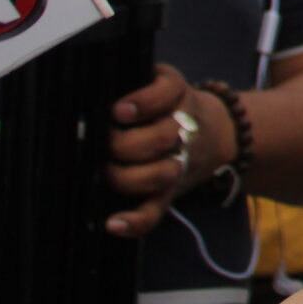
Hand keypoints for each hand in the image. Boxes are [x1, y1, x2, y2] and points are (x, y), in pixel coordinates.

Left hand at [105, 63, 228, 237]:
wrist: (217, 133)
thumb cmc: (167, 106)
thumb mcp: (160, 81)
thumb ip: (131, 80)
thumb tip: (85, 89)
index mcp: (177, 98)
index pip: (167, 92)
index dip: (144, 102)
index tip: (118, 110)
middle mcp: (182, 131)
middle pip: (164, 137)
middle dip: (128, 144)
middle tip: (106, 142)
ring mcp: (177, 165)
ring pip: (162, 175)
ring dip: (130, 177)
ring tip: (107, 172)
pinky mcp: (168, 193)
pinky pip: (156, 212)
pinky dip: (136, 220)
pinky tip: (114, 223)